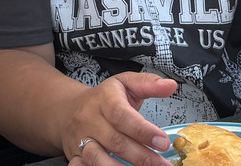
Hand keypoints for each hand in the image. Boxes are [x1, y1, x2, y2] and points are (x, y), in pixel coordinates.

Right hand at [60, 72, 177, 165]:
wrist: (69, 109)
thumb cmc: (104, 98)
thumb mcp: (125, 83)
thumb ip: (149, 84)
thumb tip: (170, 86)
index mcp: (104, 99)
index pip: (121, 115)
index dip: (143, 131)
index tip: (163, 142)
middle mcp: (89, 119)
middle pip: (115, 141)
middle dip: (142, 156)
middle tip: (163, 164)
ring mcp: (80, 138)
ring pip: (97, 158)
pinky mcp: (74, 154)